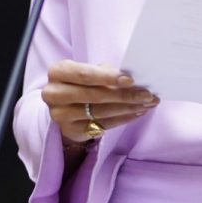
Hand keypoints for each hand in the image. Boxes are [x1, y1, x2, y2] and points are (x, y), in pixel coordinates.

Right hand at [41, 60, 159, 143]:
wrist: (65, 106)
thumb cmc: (82, 82)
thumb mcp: (89, 71)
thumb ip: (105, 72)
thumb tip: (132, 80)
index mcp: (58, 72)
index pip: (84, 74)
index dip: (108, 77)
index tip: (131, 80)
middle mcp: (54, 94)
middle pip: (94, 95)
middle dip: (124, 95)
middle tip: (147, 95)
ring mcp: (60, 115)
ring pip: (100, 112)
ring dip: (128, 108)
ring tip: (147, 104)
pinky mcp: (70, 131)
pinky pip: (102, 126)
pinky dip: (123, 119)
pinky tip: (137, 113)